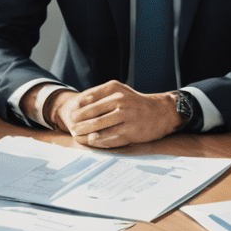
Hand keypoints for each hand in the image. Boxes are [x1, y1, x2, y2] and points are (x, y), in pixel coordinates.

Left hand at [51, 81, 181, 147]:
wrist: (161, 112)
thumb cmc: (135, 103)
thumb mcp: (119, 91)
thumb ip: (101, 95)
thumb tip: (78, 104)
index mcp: (114, 89)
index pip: (88, 98)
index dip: (76, 108)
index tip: (70, 115)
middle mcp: (120, 100)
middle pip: (91, 114)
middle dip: (78, 122)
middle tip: (71, 128)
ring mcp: (126, 116)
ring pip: (98, 127)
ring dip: (84, 133)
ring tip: (77, 136)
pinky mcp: (131, 131)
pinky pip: (109, 137)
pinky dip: (97, 141)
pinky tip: (91, 141)